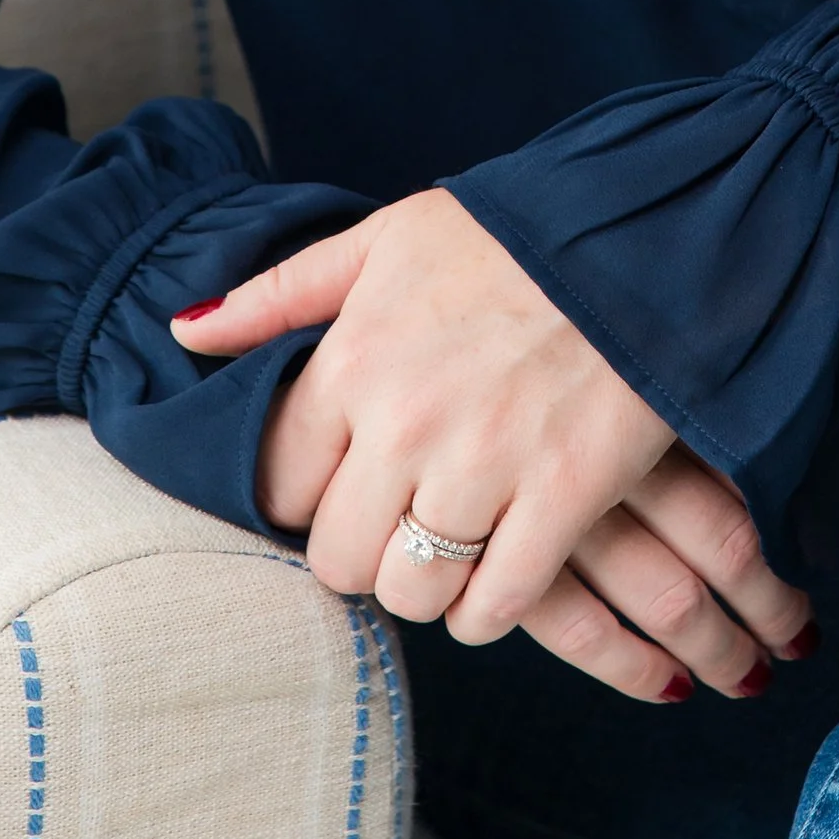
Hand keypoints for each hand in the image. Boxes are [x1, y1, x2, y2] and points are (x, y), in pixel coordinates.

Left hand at [171, 193, 813, 699]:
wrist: (655, 232)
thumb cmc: (518, 232)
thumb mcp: (389, 237)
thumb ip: (281, 291)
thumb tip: (183, 330)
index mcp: (356, 355)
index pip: (277, 484)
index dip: (304, 496)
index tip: (341, 485)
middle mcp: (406, 420)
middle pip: (339, 558)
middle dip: (364, 553)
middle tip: (400, 527)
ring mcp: (486, 463)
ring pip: (413, 591)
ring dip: (429, 585)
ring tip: (453, 548)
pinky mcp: (565, 495)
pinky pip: (497, 605)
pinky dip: (493, 606)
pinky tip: (505, 569)